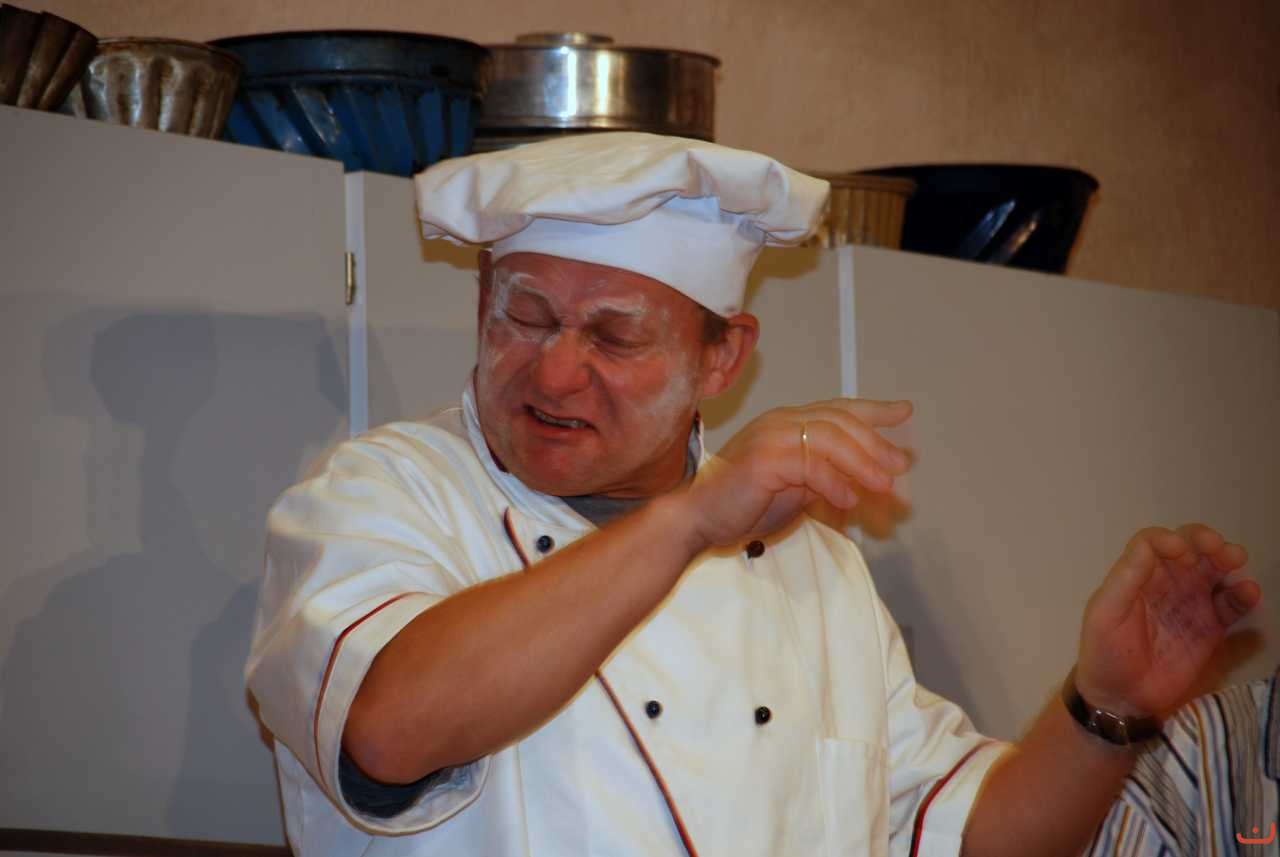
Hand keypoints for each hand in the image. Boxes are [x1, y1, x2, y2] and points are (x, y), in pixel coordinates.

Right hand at [682, 398, 912, 547]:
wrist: (699, 515)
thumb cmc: (745, 502)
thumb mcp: (796, 487)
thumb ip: (825, 475)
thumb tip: (865, 479)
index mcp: (788, 422)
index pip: (838, 408)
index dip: (873, 408)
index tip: (904, 411)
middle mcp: (781, 421)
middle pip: (840, 421)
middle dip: (875, 443)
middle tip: (898, 466)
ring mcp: (771, 436)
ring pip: (829, 438)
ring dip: (862, 462)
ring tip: (882, 486)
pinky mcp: (764, 459)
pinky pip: (809, 465)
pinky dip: (834, 481)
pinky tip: (848, 499)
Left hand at [1075, 524, 1258, 717]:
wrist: (1122, 698)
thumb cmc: (1105, 653)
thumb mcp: (1106, 613)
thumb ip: (1127, 578)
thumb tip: (1151, 544)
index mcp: (1137, 575)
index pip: (1155, 543)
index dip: (1169, 540)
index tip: (1180, 550)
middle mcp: (1166, 583)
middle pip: (1189, 549)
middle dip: (1205, 541)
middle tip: (1218, 548)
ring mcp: (1190, 603)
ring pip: (1213, 571)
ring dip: (1227, 560)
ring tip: (1236, 560)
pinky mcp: (1210, 628)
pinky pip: (1230, 605)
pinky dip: (1242, 595)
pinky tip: (1248, 591)